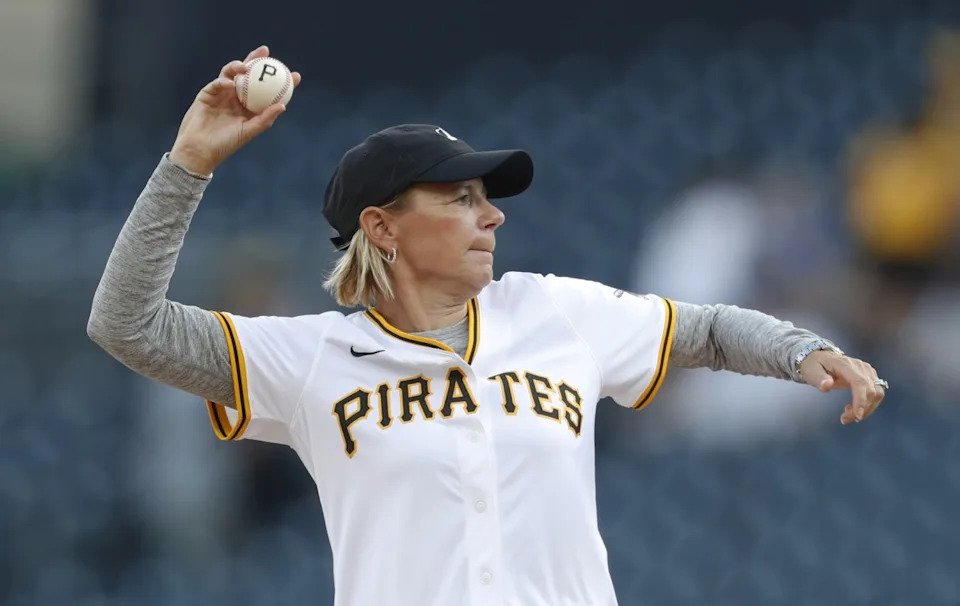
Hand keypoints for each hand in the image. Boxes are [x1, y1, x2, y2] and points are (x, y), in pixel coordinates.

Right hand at [169, 45, 301, 174]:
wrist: (199, 149)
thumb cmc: (226, 144)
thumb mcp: (249, 131)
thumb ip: (264, 118)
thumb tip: (283, 105)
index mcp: (250, 107)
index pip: (268, 91)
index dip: (281, 81)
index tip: (295, 75)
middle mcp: (238, 98)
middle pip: (249, 75)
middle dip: (257, 60)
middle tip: (266, 52)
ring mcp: (222, 94)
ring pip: (232, 74)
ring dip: (238, 67)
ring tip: (245, 66)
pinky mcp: (208, 93)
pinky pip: (217, 83)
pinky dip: (223, 82)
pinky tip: (230, 83)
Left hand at [799, 350, 886, 424]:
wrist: (820, 358)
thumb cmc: (814, 365)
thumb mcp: (811, 371)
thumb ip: (819, 378)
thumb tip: (826, 385)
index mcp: (844, 364)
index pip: (859, 382)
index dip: (861, 400)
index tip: (857, 416)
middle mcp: (860, 366)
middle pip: (870, 390)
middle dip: (861, 408)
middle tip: (845, 419)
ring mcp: (867, 370)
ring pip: (877, 392)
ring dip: (867, 408)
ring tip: (849, 415)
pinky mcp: (870, 375)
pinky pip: (876, 392)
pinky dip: (869, 404)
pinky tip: (854, 408)